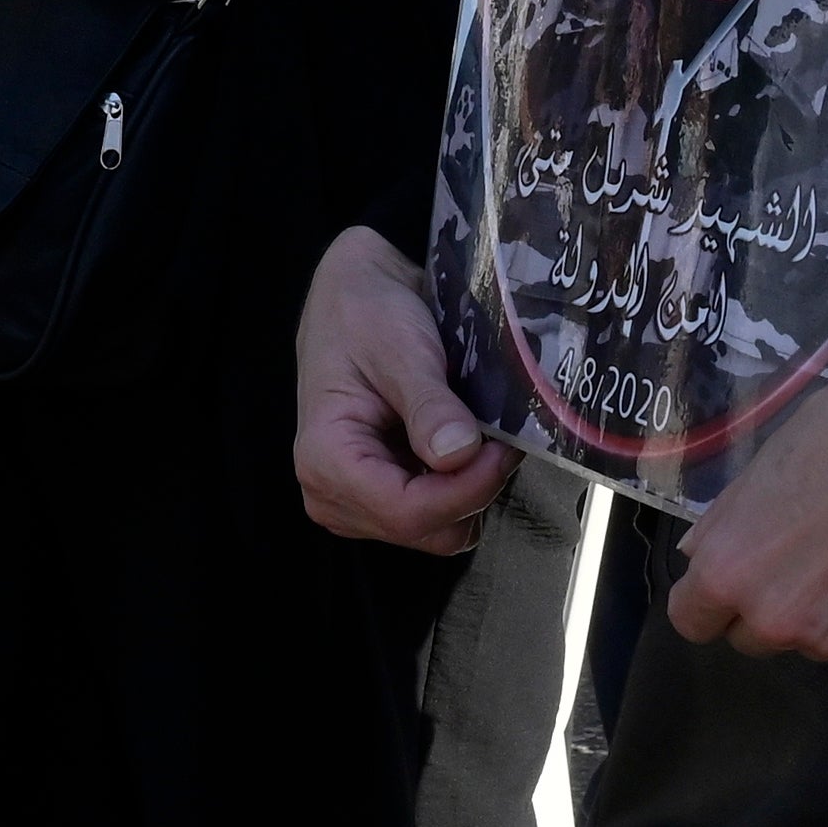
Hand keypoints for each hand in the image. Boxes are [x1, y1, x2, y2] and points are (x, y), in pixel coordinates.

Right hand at [293, 227, 512, 551]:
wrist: (354, 296)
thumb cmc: (365, 314)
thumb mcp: (401, 349)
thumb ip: (429, 404)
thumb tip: (460, 453)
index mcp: (324, 461)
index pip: (406, 513)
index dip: (465, 490)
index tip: (503, 448)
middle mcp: (333, 494)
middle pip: (425, 529)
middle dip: (473, 489)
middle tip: (502, 438)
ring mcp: (358, 501)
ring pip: (438, 530)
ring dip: (472, 489)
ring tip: (488, 436)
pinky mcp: (383, 495)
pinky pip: (439, 515)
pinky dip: (464, 487)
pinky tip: (470, 444)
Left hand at [665, 358, 827, 660]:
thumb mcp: (760, 468)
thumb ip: (723, 527)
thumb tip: (699, 558)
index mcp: (733, 575)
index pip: (690, 621)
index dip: (703, 598)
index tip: (726, 577)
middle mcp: (781, 621)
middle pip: (749, 638)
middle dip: (761, 607)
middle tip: (795, 557)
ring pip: (807, 640)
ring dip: (815, 612)